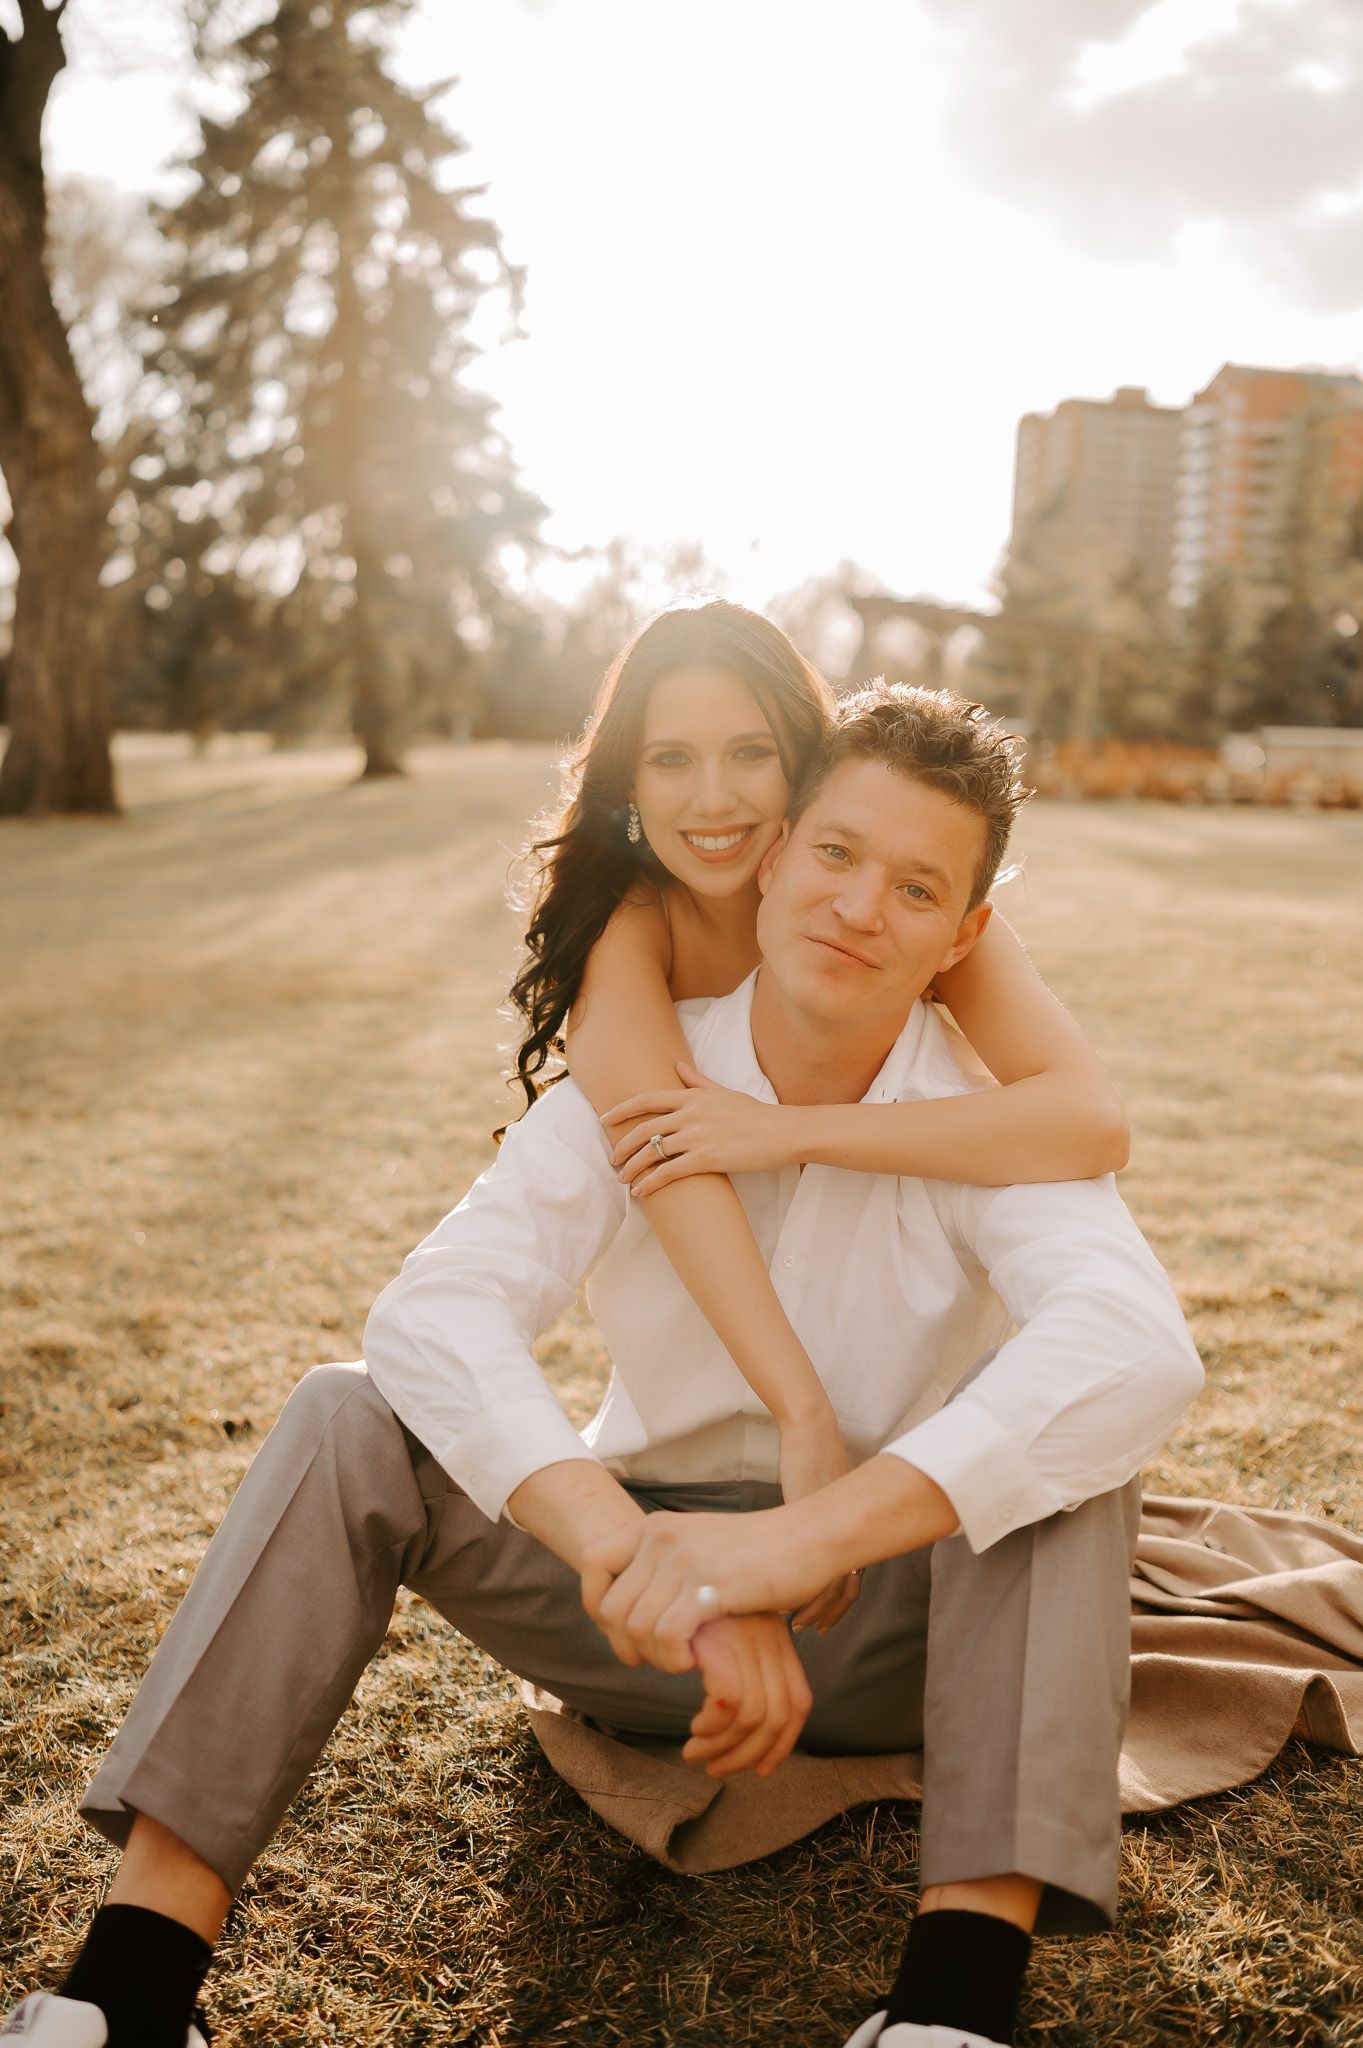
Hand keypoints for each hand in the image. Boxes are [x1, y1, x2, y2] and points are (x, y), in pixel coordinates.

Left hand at [580, 1504, 839, 1671]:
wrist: (811, 1538)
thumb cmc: (761, 1554)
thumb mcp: (701, 1546)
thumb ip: (666, 1566)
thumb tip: (628, 1608)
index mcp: (657, 1527)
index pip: (592, 1560)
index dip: (596, 1602)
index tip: (620, 1629)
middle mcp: (662, 1537)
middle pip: (610, 1608)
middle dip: (627, 1645)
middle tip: (657, 1658)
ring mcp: (683, 1559)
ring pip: (634, 1627)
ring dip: (655, 1657)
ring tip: (681, 1661)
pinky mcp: (708, 1585)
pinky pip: (665, 1635)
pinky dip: (673, 1658)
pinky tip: (695, 1662)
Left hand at [603, 1061, 794, 1193]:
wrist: (783, 1132)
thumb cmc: (756, 1114)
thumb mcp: (724, 1092)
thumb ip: (697, 1081)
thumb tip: (678, 1066)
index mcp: (692, 1096)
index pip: (647, 1099)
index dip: (622, 1110)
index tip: (605, 1120)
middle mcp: (690, 1114)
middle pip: (644, 1129)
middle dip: (623, 1146)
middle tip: (612, 1160)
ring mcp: (697, 1136)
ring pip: (652, 1152)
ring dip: (633, 1168)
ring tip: (624, 1180)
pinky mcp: (707, 1158)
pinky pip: (669, 1172)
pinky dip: (651, 1183)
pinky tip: (641, 1192)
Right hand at [682, 1613, 812, 1777]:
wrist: (653, 1574)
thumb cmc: (686, 1616)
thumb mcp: (725, 1639)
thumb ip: (744, 1673)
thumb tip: (752, 1737)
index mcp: (776, 1637)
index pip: (799, 1702)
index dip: (784, 1744)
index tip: (762, 1771)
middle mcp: (768, 1635)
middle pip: (778, 1715)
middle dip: (747, 1755)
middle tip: (716, 1769)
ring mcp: (745, 1636)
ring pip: (753, 1715)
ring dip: (723, 1747)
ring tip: (695, 1753)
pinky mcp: (717, 1638)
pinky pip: (728, 1701)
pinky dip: (712, 1727)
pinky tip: (695, 1728)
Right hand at [778, 1415, 862, 1636]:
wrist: (811, 1432)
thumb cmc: (813, 1457)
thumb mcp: (817, 1497)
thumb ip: (817, 1520)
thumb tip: (803, 1538)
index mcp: (851, 1530)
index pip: (851, 1580)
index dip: (838, 1604)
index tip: (825, 1621)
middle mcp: (847, 1534)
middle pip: (845, 1588)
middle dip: (829, 1613)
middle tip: (815, 1631)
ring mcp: (831, 1530)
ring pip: (827, 1583)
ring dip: (812, 1607)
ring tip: (795, 1623)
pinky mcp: (811, 1523)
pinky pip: (808, 1565)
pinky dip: (798, 1588)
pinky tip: (781, 1599)